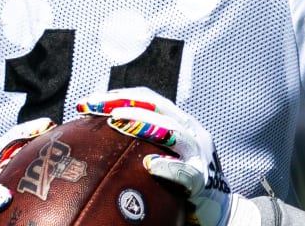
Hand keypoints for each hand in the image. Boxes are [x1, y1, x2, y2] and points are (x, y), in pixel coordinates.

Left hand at [75, 87, 257, 225]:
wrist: (217, 209)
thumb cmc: (181, 183)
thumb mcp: (163, 154)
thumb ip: (141, 142)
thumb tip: (98, 136)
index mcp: (181, 122)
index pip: (149, 99)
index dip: (119, 95)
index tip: (87, 103)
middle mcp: (192, 131)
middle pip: (158, 107)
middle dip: (123, 102)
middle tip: (92, 106)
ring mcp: (200, 154)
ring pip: (174, 131)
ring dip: (144, 124)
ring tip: (117, 121)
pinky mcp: (203, 180)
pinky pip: (185, 171)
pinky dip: (168, 166)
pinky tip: (149, 164)